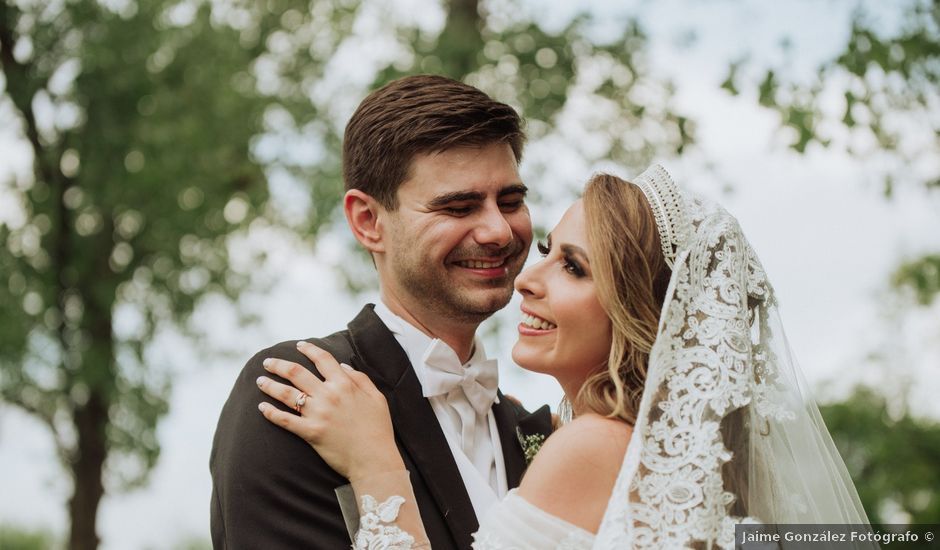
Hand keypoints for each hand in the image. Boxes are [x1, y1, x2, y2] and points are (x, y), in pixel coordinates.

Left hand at [256, 341, 404, 480]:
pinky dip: (271, 413)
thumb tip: (343, 365)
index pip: (323, 359)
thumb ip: (360, 378)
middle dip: (279, 365)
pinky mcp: (310, 432)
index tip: (298, 345)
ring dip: (270, 385)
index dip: (309, 349)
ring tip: (260, 381)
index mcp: (345, 384)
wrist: (374, 460)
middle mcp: (329, 395)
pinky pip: (285, 420)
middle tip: (267, 362)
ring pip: (286, 394)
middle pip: (296, 372)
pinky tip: (261, 408)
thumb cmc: (378, 429)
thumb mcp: (377, 398)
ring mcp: (318, 414)